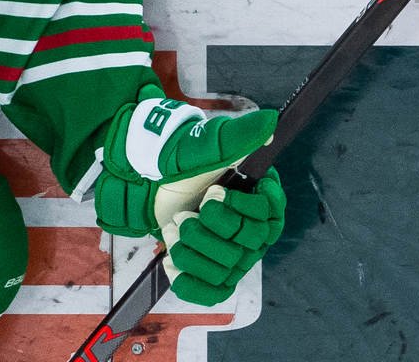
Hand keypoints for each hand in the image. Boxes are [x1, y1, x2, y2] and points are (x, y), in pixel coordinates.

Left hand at [93, 86, 284, 303]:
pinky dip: (190, 281)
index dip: (240, 208)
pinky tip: (171, 261)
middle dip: (209, 229)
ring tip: (173, 227)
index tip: (214, 191)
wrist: (148, 181)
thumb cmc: (182, 160)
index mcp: (261, 197)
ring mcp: (234, 254)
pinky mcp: (211, 272)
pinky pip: (212, 292)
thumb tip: (270, 125)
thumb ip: (240, 134)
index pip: (268, 216)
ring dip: (192, 249)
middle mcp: (254, 229)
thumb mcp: (208, 145)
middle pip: (246, 245)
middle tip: (186, 212)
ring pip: (225, 269)